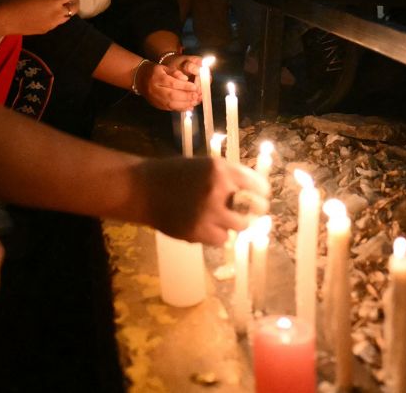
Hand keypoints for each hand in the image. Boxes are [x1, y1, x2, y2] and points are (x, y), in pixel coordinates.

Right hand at [0, 0, 80, 35]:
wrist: (8, 19)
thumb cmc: (19, 1)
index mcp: (55, 0)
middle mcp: (57, 13)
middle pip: (73, 8)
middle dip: (75, 2)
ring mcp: (53, 23)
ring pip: (67, 17)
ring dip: (68, 11)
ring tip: (64, 7)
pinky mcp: (47, 30)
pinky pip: (57, 23)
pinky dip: (58, 17)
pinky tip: (51, 15)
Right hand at [138, 56, 200, 111]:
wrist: (140, 79)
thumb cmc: (155, 72)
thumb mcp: (164, 67)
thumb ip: (175, 72)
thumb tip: (185, 79)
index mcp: (157, 78)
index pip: (172, 83)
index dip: (184, 86)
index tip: (195, 87)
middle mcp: (155, 90)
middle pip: (172, 95)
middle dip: (186, 97)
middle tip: (197, 96)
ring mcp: (156, 99)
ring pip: (171, 104)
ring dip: (185, 104)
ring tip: (195, 102)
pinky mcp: (158, 105)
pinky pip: (170, 108)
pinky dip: (180, 109)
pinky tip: (189, 107)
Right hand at [138, 156, 270, 244]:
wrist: (143, 189)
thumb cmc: (175, 175)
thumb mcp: (203, 166)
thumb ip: (227, 178)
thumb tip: (255, 194)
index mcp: (220, 169)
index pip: (257, 184)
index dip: (263, 193)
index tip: (262, 198)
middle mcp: (217, 189)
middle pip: (256, 208)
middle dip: (256, 212)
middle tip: (252, 214)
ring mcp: (208, 212)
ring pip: (240, 227)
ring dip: (235, 225)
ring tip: (223, 220)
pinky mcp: (197, 231)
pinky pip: (222, 239)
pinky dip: (217, 235)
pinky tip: (206, 227)